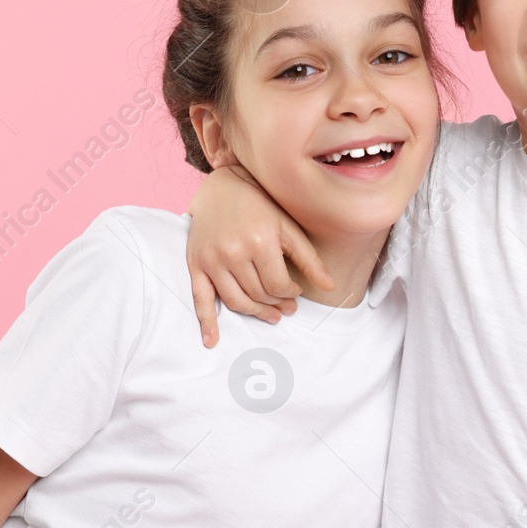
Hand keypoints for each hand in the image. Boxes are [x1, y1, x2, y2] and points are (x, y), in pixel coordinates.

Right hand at [185, 165, 332, 346]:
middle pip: (258, 295)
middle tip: (286, 307)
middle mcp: (233, 252)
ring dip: (255, 313)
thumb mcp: (289, 228)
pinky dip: (206, 322)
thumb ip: (309, 259)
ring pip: (236, 301)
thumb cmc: (261, 206)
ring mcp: (212, 259)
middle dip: (276, 304)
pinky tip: (211, 340)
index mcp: (260, 242)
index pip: (278, 286)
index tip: (295, 290)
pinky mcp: (196, 263)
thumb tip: (330, 287)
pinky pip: (200, 298)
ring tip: (269, 315)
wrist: (223, 187)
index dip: (290, 293)